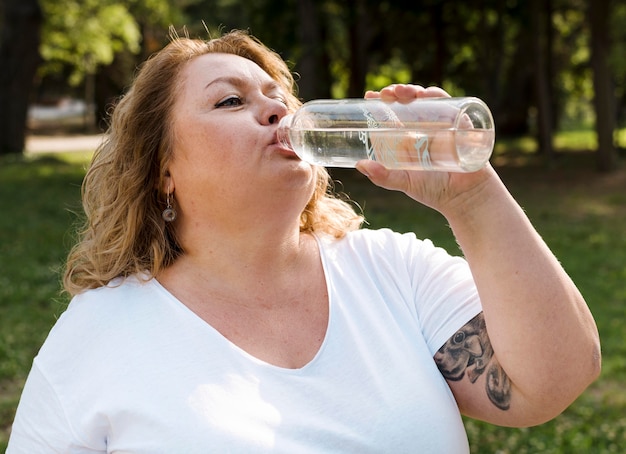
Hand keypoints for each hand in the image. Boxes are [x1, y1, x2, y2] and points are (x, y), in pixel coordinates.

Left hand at [356, 84, 495, 214]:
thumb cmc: (434, 190)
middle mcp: (426, 126)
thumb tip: (361, 165)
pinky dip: (438, 97)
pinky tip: (427, 95)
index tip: (369, 96)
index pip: (394, 113)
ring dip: (414, 91)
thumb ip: (384, 176)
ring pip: (427, 99)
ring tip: (402, 92)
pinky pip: (450, 105)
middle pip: (410, 102)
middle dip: (397, 92)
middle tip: (386, 93)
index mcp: (411, 136)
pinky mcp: (460, 124)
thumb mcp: (404, 182)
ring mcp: (443, 124)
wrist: (464, 198)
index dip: (382, 102)